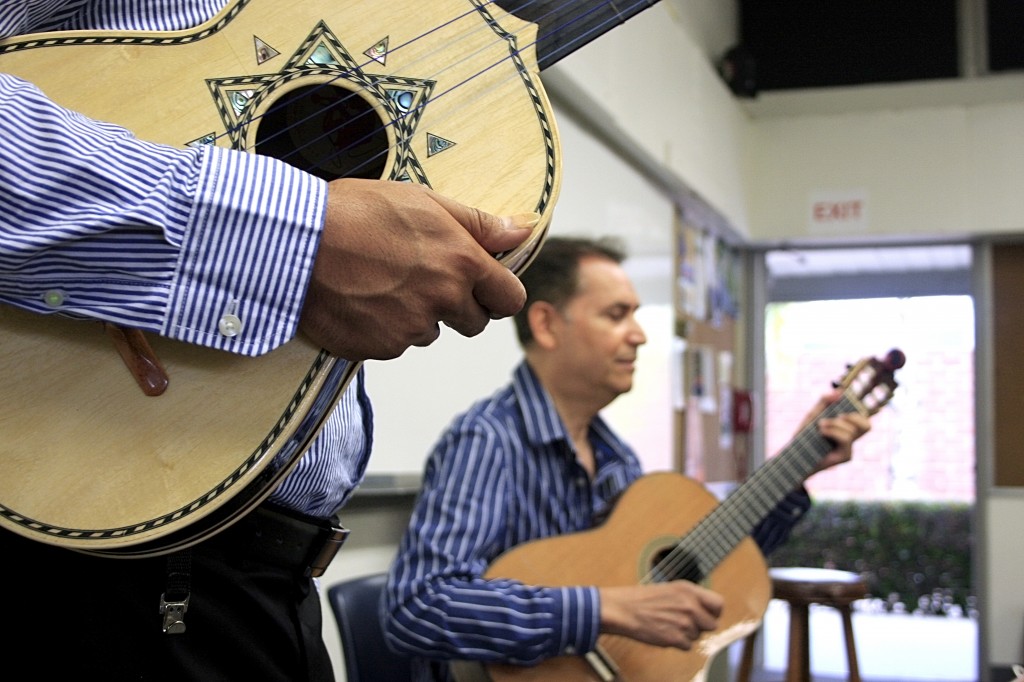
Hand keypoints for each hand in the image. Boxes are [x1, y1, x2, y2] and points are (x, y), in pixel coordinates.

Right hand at [299, 179, 536, 359]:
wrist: (292, 243)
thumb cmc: (354, 212)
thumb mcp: (422, 201)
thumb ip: (477, 222)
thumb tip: (522, 231)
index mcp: (461, 264)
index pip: (509, 298)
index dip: (498, 292)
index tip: (484, 285)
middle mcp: (442, 302)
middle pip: (474, 323)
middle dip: (459, 306)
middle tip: (423, 278)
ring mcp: (409, 330)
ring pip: (430, 332)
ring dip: (416, 315)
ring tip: (379, 280)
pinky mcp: (379, 349)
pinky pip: (394, 344)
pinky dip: (382, 328)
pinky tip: (360, 298)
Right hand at [598, 581, 722, 649]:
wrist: (623, 609)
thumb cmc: (643, 599)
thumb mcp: (671, 589)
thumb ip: (692, 598)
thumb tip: (708, 611)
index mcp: (689, 590)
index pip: (719, 604)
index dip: (714, 612)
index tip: (707, 615)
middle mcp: (690, 606)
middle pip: (711, 625)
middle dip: (700, 626)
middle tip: (683, 622)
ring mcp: (684, 623)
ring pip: (698, 636)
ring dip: (686, 634)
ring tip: (668, 624)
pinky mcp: (676, 639)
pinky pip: (687, 646)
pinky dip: (677, 643)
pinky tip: (665, 632)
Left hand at [800, 390, 871, 474]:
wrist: (794, 456)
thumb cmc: (804, 437)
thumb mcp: (813, 415)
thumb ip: (824, 402)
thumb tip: (839, 391)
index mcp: (844, 429)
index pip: (862, 418)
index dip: (860, 407)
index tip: (845, 398)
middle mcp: (849, 439)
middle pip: (867, 426)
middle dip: (854, 416)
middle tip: (839, 415)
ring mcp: (849, 448)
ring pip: (853, 430)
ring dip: (835, 423)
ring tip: (820, 425)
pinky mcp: (846, 456)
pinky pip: (846, 438)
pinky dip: (833, 431)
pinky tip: (821, 432)